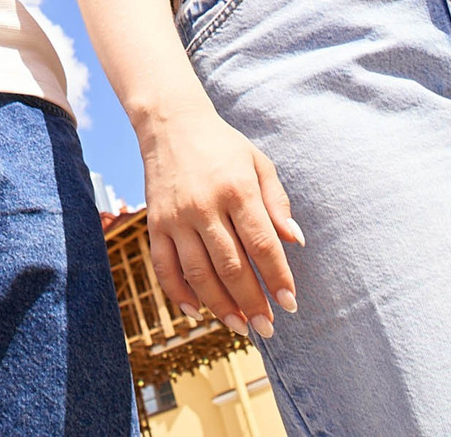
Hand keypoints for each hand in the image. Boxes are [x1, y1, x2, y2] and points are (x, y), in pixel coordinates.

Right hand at [139, 103, 304, 338]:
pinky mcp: (155, 222)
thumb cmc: (223, 146)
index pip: (262, 244)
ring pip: (199, 273)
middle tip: (268, 326)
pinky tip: (196, 311)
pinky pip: (164, 266)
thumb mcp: (258, 164)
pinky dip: (178, 293)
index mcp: (237, 189)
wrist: (170, 124)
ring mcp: (176, 216)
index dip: (277, 277)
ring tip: (240, 326)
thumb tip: (295, 242)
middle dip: (252, 302)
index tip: (290, 303)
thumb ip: (278, 203)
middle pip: (231, 266)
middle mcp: (205, 205)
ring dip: (220, 306)